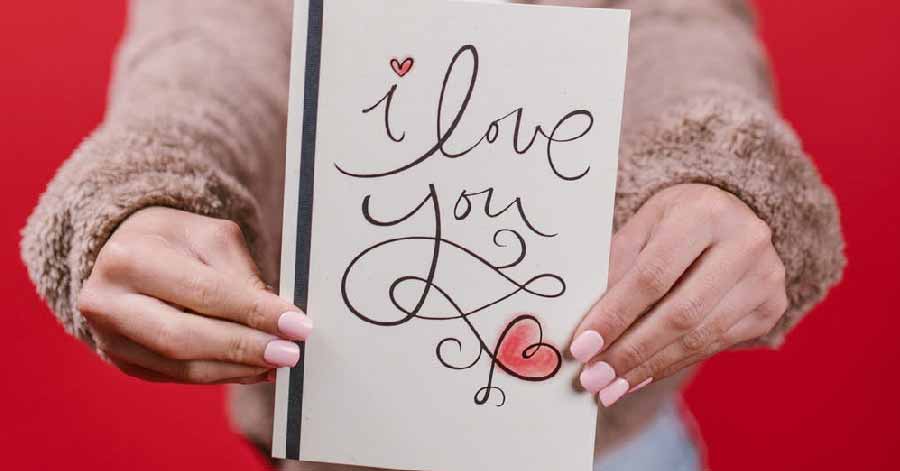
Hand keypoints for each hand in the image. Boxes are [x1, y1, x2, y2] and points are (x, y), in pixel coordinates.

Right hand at [77, 207, 312, 383]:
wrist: (126, 250)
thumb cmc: (174, 240)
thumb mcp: (210, 237)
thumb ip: (242, 274)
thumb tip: (277, 319)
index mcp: (128, 259)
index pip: (202, 293)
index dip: (253, 312)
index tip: (296, 324)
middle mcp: (107, 303)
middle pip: (185, 338)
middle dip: (245, 348)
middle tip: (289, 352)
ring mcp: (110, 339)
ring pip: (183, 366)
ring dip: (237, 368)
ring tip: (277, 362)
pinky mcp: (122, 362)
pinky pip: (179, 376)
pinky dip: (221, 374)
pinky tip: (252, 368)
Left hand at [569, 184, 787, 405]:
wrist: (730, 217)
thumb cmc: (675, 220)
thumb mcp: (642, 226)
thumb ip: (615, 267)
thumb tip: (587, 326)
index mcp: (704, 213)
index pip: (653, 275)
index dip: (615, 315)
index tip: (581, 347)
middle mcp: (745, 243)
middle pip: (680, 313)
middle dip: (631, 351)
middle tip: (593, 378)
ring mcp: (765, 278)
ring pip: (699, 336)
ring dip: (649, 367)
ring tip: (611, 387)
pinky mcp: (770, 307)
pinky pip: (714, 346)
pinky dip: (672, 364)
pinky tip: (640, 376)